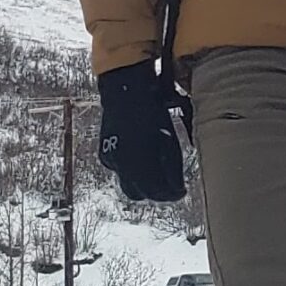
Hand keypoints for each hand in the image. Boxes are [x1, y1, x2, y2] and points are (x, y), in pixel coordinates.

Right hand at [96, 61, 185, 202]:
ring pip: (128, 184)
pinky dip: (132, 172)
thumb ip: (172, 167)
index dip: (171, 194)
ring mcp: (111, 160)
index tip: (181, 191)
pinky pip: (120, 171)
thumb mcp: (169, 138)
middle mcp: (121, 165)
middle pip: (139, 193)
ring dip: (143, 184)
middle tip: (170, 188)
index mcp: (139, 162)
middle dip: (156, 194)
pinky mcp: (105, 154)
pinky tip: (142, 162)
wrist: (125, 91)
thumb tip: (177, 187)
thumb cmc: (152, 111)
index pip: (156, 191)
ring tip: (157, 176)